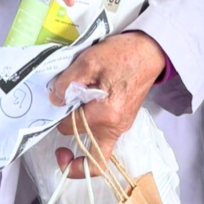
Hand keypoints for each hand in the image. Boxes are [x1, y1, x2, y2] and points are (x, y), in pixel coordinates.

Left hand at [49, 30, 165, 175]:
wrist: (149, 50)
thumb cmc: (121, 54)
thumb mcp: (88, 61)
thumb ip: (68, 82)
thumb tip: (54, 100)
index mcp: (105, 116)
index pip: (70, 128)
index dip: (57, 117)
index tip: (54, 102)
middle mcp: (115, 128)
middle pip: (87, 152)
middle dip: (69, 141)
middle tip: (60, 120)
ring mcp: (122, 127)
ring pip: (97, 150)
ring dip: (81, 140)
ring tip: (70, 115)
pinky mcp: (124, 121)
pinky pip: (104, 136)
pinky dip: (90, 129)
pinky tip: (84, 106)